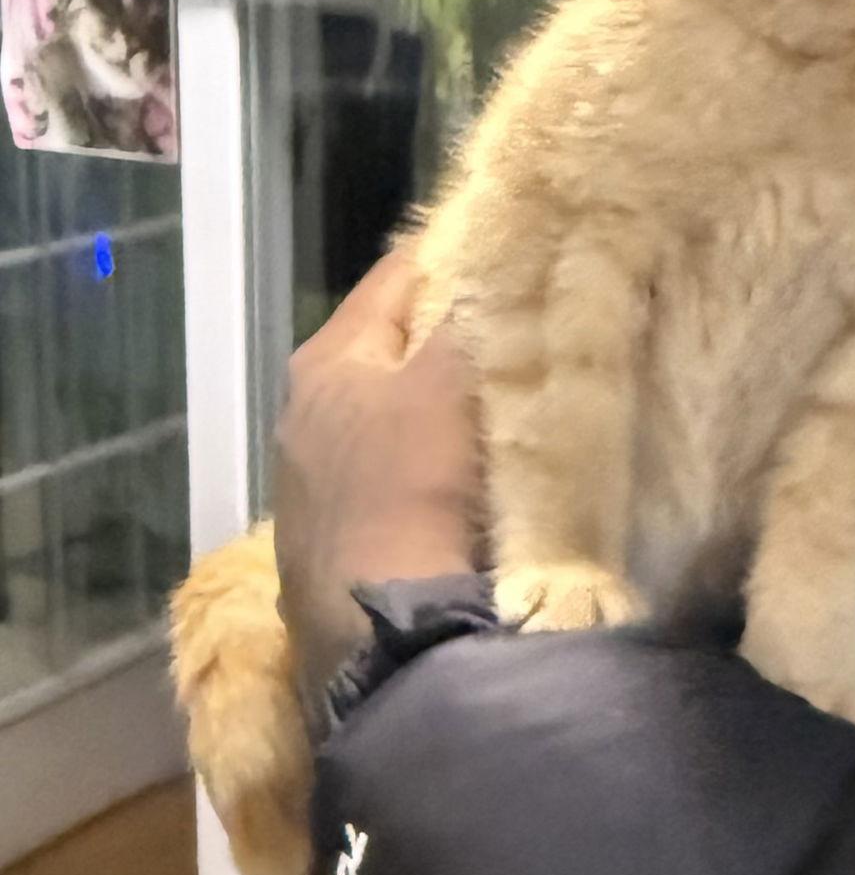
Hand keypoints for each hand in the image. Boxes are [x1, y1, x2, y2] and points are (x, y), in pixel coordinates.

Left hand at [274, 250, 481, 705]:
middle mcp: (305, 415)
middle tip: (529, 319)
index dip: (459, 249)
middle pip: (398, 347)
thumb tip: (501, 257)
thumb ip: (474, 313)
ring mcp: (314, 486)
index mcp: (325, 361)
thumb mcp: (452, 380)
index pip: (398, 274)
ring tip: (517, 396)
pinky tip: (479, 480)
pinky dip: (437, 468)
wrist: (387, 634)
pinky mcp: (336, 546)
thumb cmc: (414, 486)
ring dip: (450, 407)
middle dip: (458, 333)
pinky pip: (400, 477)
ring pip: (398, 416)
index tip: (518, 240)